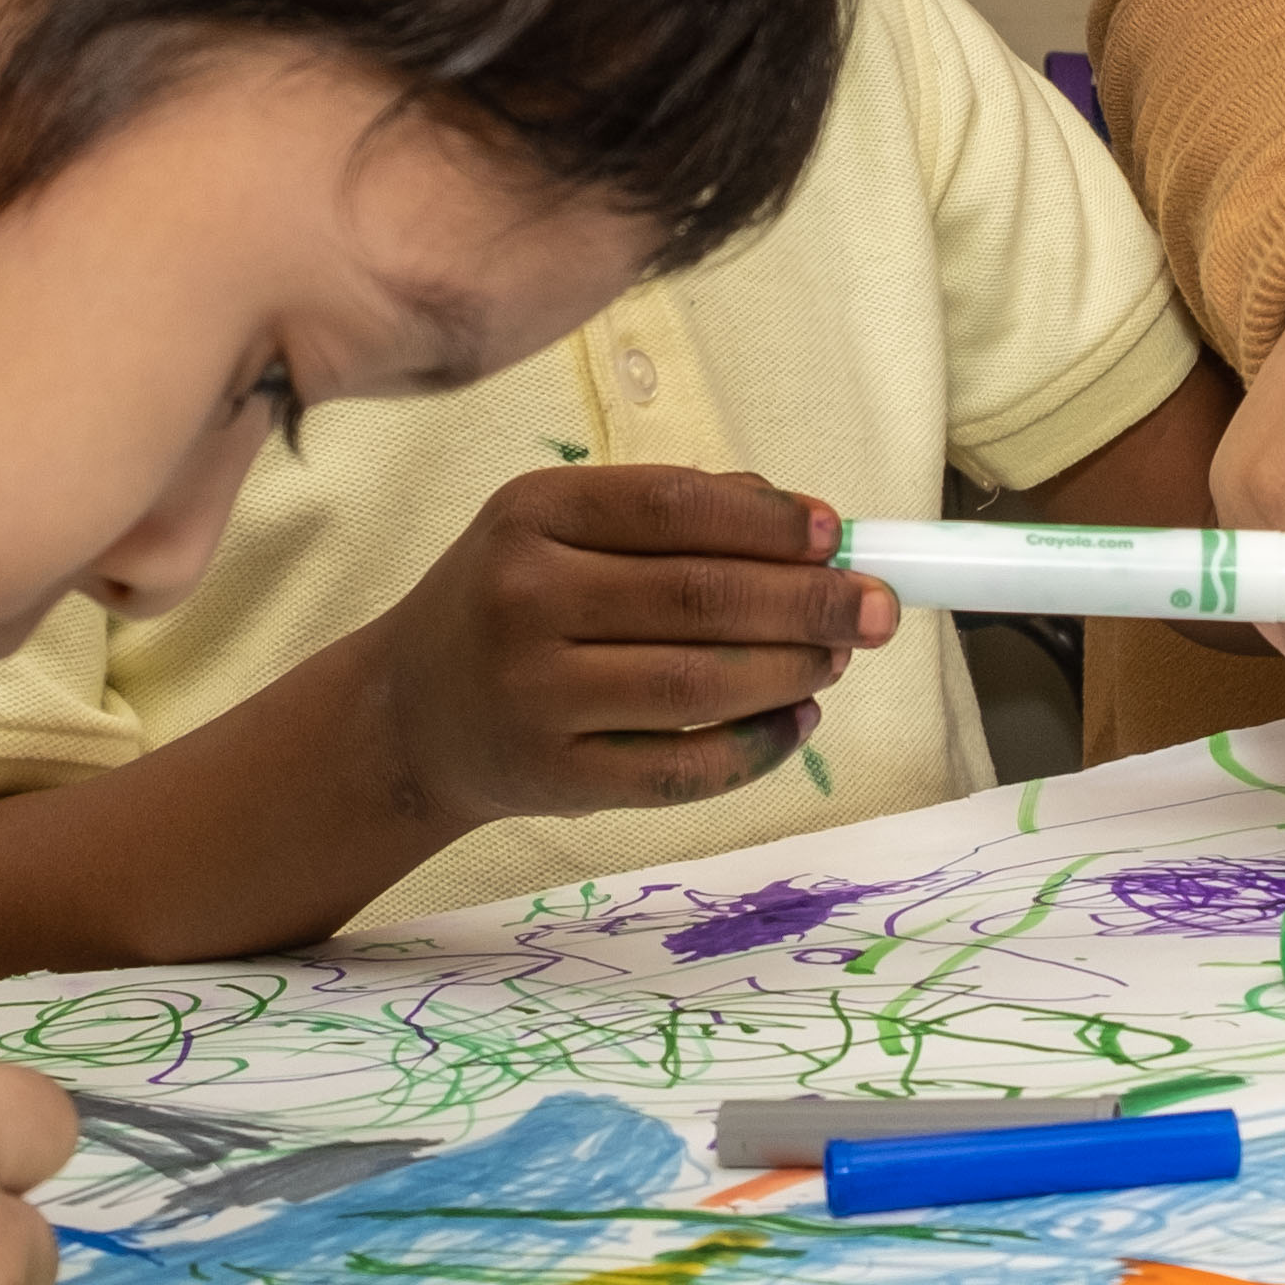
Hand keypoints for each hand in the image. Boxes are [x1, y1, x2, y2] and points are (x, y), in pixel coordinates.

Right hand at [364, 464, 891, 824]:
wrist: (407, 718)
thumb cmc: (507, 603)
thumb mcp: (557, 529)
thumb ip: (672, 513)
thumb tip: (806, 521)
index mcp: (532, 515)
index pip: (673, 506)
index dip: (767, 521)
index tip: (836, 535)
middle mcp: (523, 599)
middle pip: (698, 598)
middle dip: (808, 603)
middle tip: (876, 609)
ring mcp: (535, 695)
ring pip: (698, 685)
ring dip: (790, 671)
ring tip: (838, 659)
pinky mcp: (556, 779)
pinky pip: (682, 769)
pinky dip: (756, 749)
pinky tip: (799, 721)